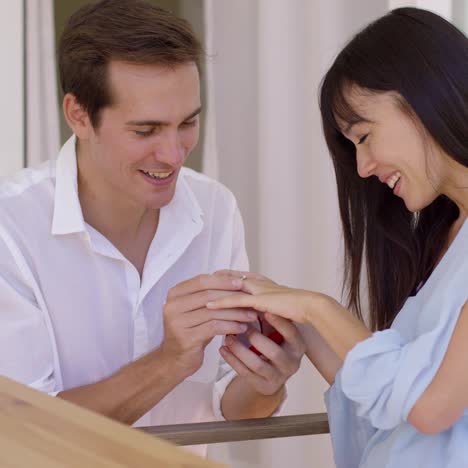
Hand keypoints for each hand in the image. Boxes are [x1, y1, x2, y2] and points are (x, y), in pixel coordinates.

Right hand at [160, 274, 258, 377]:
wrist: (175, 359)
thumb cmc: (192, 331)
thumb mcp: (197, 310)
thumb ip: (209, 296)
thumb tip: (237, 283)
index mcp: (175, 294)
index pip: (201, 281)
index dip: (222, 281)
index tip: (241, 283)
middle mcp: (172, 306)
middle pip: (208, 295)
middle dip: (232, 297)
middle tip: (251, 300)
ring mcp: (178, 322)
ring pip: (213, 312)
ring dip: (236, 313)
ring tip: (251, 315)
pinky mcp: (186, 338)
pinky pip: (214, 327)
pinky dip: (231, 326)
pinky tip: (242, 328)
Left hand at [207, 274, 329, 324]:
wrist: (311, 307)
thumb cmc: (298, 308)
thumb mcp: (278, 304)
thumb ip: (266, 304)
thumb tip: (260, 308)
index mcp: (264, 283)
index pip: (240, 275)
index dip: (225, 276)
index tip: (211, 276)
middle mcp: (259, 283)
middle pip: (232, 278)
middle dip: (216, 279)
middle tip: (200, 279)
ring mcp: (259, 291)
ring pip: (231, 289)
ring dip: (215, 290)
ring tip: (198, 292)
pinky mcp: (260, 301)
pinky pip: (236, 301)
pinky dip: (222, 303)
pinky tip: (209, 306)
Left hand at [220, 312, 304, 395]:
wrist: (271, 375)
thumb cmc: (274, 344)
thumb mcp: (277, 332)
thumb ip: (271, 315)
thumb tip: (256, 291)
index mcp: (298, 346)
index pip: (291, 333)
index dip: (278, 322)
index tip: (264, 310)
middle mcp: (292, 363)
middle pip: (274, 351)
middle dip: (255, 338)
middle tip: (241, 326)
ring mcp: (278, 377)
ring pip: (257, 364)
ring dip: (239, 350)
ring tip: (227, 337)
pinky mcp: (263, 386)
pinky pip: (245, 374)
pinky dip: (232, 360)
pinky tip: (223, 349)